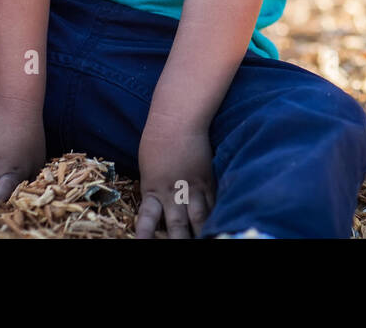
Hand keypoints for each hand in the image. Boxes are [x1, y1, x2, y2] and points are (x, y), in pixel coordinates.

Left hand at [136, 119, 215, 237]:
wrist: (176, 120)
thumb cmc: (157, 141)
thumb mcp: (149, 171)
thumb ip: (154, 192)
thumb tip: (160, 210)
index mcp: (152, 190)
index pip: (147, 221)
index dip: (145, 236)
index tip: (143, 244)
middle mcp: (172, 193)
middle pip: (177, 226)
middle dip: (180, 240)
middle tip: (182, 245)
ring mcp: (193, 187)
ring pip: (199, 217)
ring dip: (202, 232)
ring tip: (208, 238)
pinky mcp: (208, 179)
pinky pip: (214, 202)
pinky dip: (217, 213)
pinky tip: (222, 222)